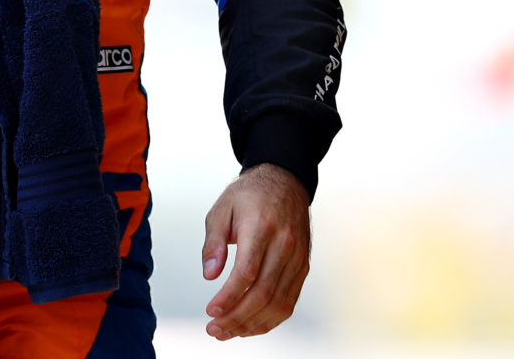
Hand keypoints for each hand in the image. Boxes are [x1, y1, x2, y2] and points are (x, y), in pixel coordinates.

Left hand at [201, 163, 310, 339]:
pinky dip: (270, 319)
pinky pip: (289, 300)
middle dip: (236, 317)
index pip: (246, 272)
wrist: (285, 181)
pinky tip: (251, 325)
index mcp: (261, 227)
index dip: (228, 297)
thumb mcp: (222, 209)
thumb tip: (209, 275)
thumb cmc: (250, 195)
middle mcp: (284, 244)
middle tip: (214, 329)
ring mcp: (297, 257)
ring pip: (277, 302)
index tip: (211, 311)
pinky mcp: (303, 266)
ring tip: (228, 332)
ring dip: (252, 324)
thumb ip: (213, 242)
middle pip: (262, 293)